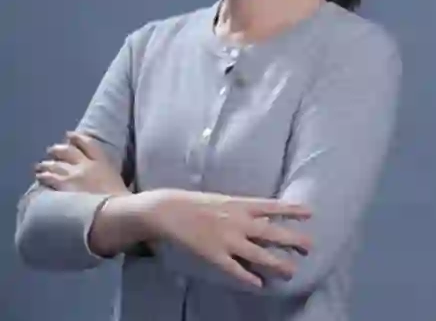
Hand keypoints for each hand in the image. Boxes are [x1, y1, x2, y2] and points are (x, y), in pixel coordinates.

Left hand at [34, 132, 127, 194]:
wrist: (114, 210)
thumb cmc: (121, 199)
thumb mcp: (118, 179)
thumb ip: (108, 173)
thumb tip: (103, 175)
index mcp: (102, 161)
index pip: (88, 143)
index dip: (78, 138)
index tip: (70, 134)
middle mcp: (86, 164)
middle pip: (68, 151)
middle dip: (58, 149)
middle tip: (51, 150)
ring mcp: (74, 174)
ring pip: (56, 164)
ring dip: (47, 164)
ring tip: (41, 166)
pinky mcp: (64, 186)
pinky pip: (49, 177)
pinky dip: (43, 176)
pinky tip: (39, 177)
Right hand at [138, 189, 311, 287]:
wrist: (170, 210)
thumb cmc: (198, 203)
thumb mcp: (223, 200)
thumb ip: (243, 210)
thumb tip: (264, 219)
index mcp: (239, 204)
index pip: (271, 206)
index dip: (291, 209)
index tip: (310, 212)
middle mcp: (237, 221)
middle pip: (271, 232)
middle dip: (292, 239)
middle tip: (309, 246)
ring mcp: (227, 239)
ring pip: (258, 254)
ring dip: (277, 263)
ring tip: (291, 271)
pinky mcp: (215, 255)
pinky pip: (236, 269)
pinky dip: (249, 278)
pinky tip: (260, 284)